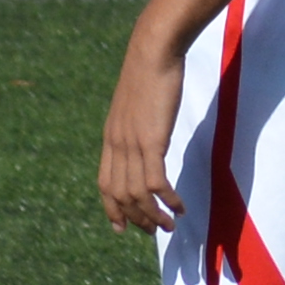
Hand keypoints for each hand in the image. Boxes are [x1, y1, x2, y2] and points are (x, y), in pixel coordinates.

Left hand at [99, 21, 185, 231]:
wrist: (152, 51)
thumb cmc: (150, 71)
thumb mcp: (137, 103)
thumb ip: (137, 123)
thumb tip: (146, 131)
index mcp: (111, 138)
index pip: (105, 184)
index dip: (112, 210)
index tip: (123, 228)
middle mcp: (117, 146)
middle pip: (120, 196)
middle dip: (136, 219)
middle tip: (155, 232)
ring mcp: (132, 145)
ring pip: (137, 195)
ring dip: (153, 215)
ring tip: (171, 225)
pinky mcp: (152, 141)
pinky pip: (156, 182)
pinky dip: (167, 200)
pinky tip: (180, 206)